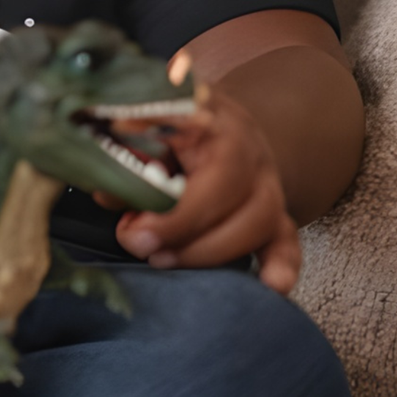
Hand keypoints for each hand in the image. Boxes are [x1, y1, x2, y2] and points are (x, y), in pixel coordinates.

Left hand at [95, 86, 300, 293]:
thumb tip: (109, 194)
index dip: (161, 173)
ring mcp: (266, 180)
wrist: (216, 127)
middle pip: (230, 187)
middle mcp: (245, 144)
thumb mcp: (136, 123)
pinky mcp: (277, 214)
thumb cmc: (164, 127)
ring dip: (207, 250)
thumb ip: (121, 154)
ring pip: (257, 220)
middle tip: (136, 241)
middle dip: (180, 225)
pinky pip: (288, 241)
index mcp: (205, 111)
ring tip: (161, 260)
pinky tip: (273, 285)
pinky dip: (282, 265)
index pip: (193, 141)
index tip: (129, 211)